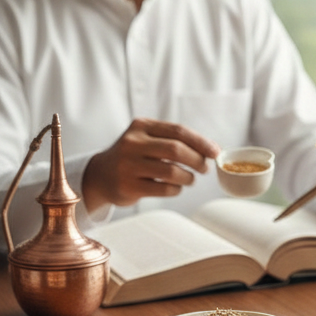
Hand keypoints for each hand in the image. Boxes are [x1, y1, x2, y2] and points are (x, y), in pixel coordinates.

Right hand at [82, 118, 219, 211]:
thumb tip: (212, 149)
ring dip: (188, 177)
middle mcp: (132, 143)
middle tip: (204, 168)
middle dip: (197, 160)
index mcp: (141, 126)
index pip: (179, 131)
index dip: (201, 142)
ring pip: (172, 172)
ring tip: (190, 179)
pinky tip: (176, 187)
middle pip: (176, 150)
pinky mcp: (128, 186)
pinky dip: (176, 189)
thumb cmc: (134, 156)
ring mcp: (128, 166)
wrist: (100, 176)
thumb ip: (175, 140)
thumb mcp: (147, 139)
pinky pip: (164, 189)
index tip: (215, 152)